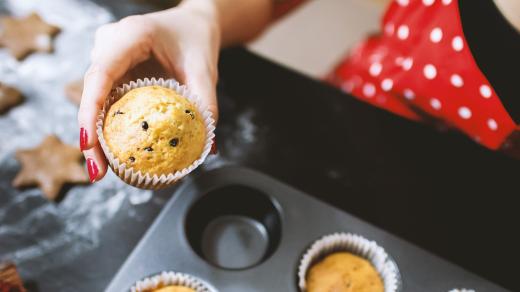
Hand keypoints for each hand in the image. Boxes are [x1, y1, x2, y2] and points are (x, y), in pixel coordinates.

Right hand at [78, 4, 220, 182]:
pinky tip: (113, 154)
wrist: (192, 24)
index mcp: (130, 35)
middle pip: (91, 93)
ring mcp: (106, 58)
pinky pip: (105, 101)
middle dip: (90, 135)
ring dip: (96, 135)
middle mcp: (109, 45)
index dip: (90, 110)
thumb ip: (206, 102)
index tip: (89, 143)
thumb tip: (208, 148)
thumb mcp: (204, 68)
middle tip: (97, 172)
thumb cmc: (196, 40)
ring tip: (100, 171)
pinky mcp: (111, 72)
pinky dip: (108, 127)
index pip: (101, 74)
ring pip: (94, 100)